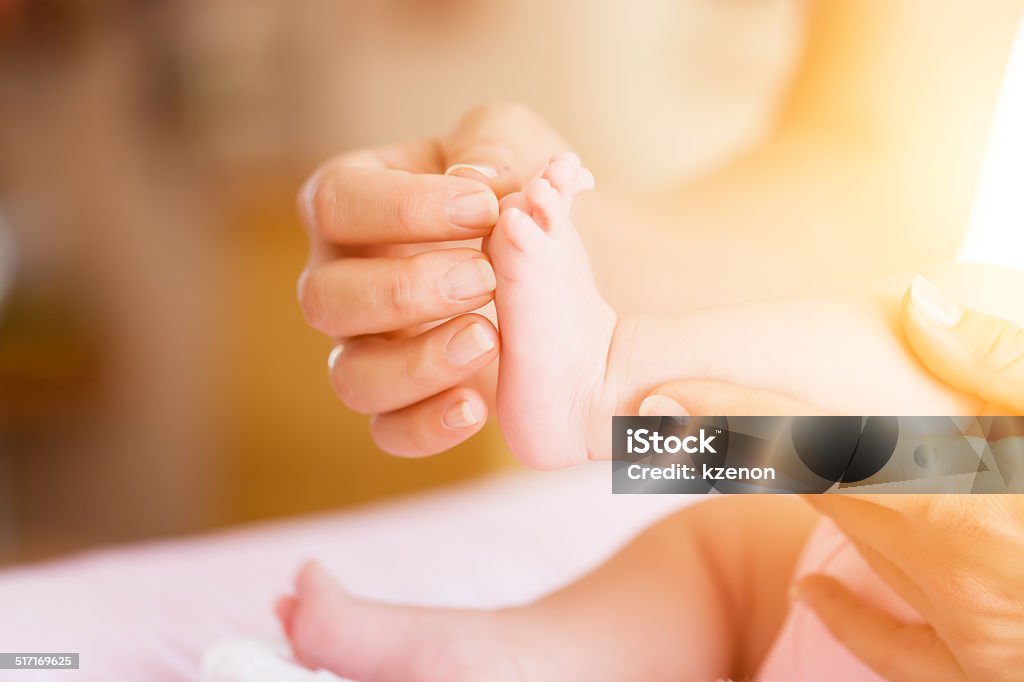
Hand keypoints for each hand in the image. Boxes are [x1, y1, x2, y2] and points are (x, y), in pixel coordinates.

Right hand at [297, 102, 567, 455]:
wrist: (563, 263)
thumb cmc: (520, 193)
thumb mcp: (516, 145)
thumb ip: (495, 148)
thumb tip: (471, 180)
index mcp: (354, 202)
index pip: (336, 202)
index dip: (403, 208)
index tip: (483, 208)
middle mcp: (344, 278)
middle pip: (325, 298)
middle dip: (406, 290)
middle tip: (485, 279)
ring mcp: (367, 347)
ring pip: (350, 376)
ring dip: (417, 363)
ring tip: (490, 337)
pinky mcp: (404, 402)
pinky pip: (390, 431)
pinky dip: (428, 425)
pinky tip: (478, 404)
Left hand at [639, 267, 1023, 680]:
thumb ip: (1009, 366)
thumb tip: (923, 305)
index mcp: (964, 506)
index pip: (815, 448)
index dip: (736, 417)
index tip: (668, 395)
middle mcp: (945, 567)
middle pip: (811, 495)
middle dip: (736, 449)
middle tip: (666, 412)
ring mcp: (968, 629)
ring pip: (849, 549)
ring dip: (787, 502)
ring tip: (721, 457)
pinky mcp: (989, 670)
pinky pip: (900, 650)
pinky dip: (853, 620)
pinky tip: (814, 593)